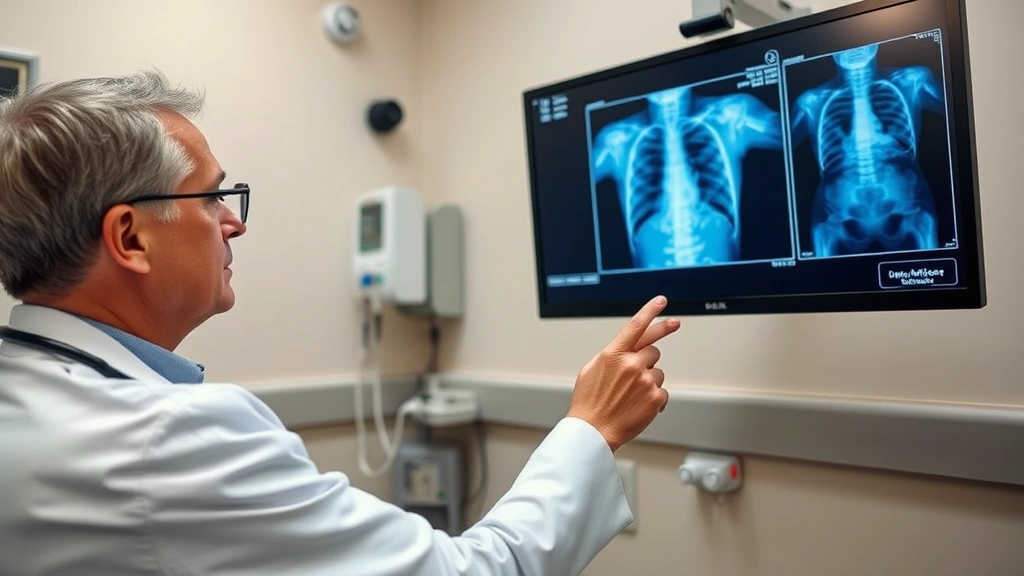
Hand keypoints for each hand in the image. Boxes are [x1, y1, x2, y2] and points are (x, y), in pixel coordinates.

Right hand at [567, 295, 679, 451]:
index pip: (636, 325)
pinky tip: (638, 407)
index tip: (661, 301)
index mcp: (613, 353)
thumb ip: (611, 355)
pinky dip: (654, 399)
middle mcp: (630, 363)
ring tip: (631, 396)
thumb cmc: (589, 403)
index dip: (650, 310)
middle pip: (653, 350)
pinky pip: (663, 391)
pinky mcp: (655, 397)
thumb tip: (625, 349)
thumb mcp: (591, 370)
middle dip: (647, 360)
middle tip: (654, 351)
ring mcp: (644, 380)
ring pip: (658, 372)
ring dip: (649, 381)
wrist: (593, 431)